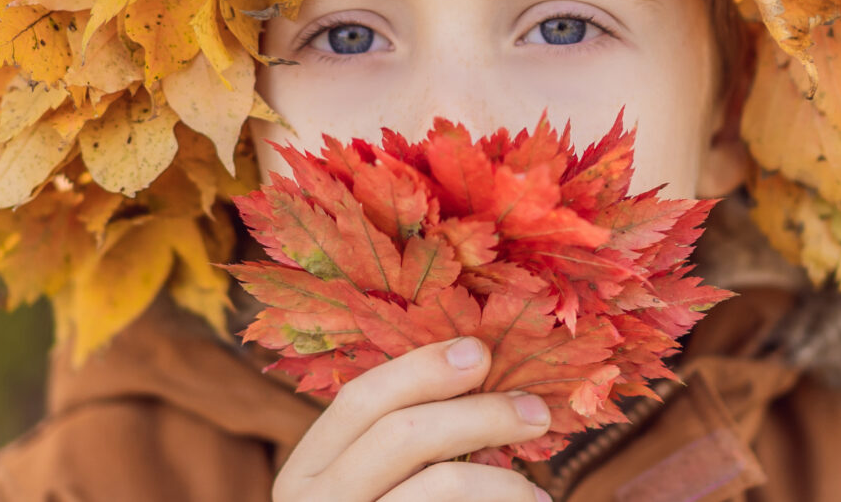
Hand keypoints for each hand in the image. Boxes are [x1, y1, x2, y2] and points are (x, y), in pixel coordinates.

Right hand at [272, 336, 555, 501]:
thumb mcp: (359, 492)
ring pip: (440, 487)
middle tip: (537, 413)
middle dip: (480, 414)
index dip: (422, 368)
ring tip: (537, 495)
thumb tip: (477, 373)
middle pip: (403, 436)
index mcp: (303, 474)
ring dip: (502, 482)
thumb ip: (396, 449)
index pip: (360, 401)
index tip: (483, 352)